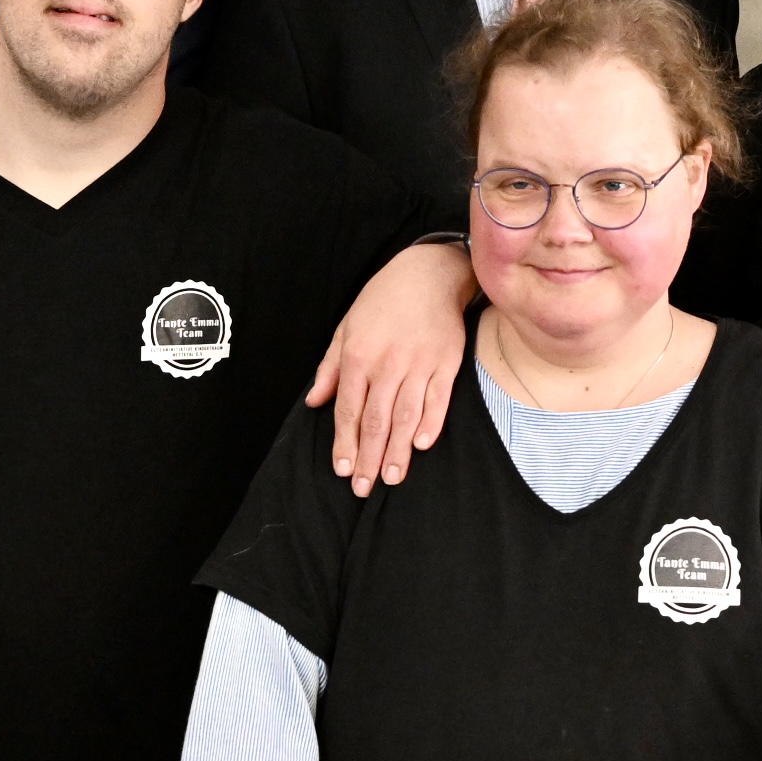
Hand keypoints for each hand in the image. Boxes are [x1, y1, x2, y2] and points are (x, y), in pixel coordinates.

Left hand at [308, 240, 474, 494]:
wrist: (430, 273)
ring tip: (391, 477)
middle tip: (364, 487)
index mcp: (359, 356)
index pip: (348, 410)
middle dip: (368, 457)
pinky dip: (431, 422)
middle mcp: (388, 364)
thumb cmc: (383, 300)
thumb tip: (314, 401)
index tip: (343, 470)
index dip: (345, 443)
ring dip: (397, 450)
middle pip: (376, 420)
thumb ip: (330, 367)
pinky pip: (438, 398)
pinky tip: (422, 445)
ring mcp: (419, 364)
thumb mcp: (347, 328)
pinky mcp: (447, 362)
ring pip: (405, 415)